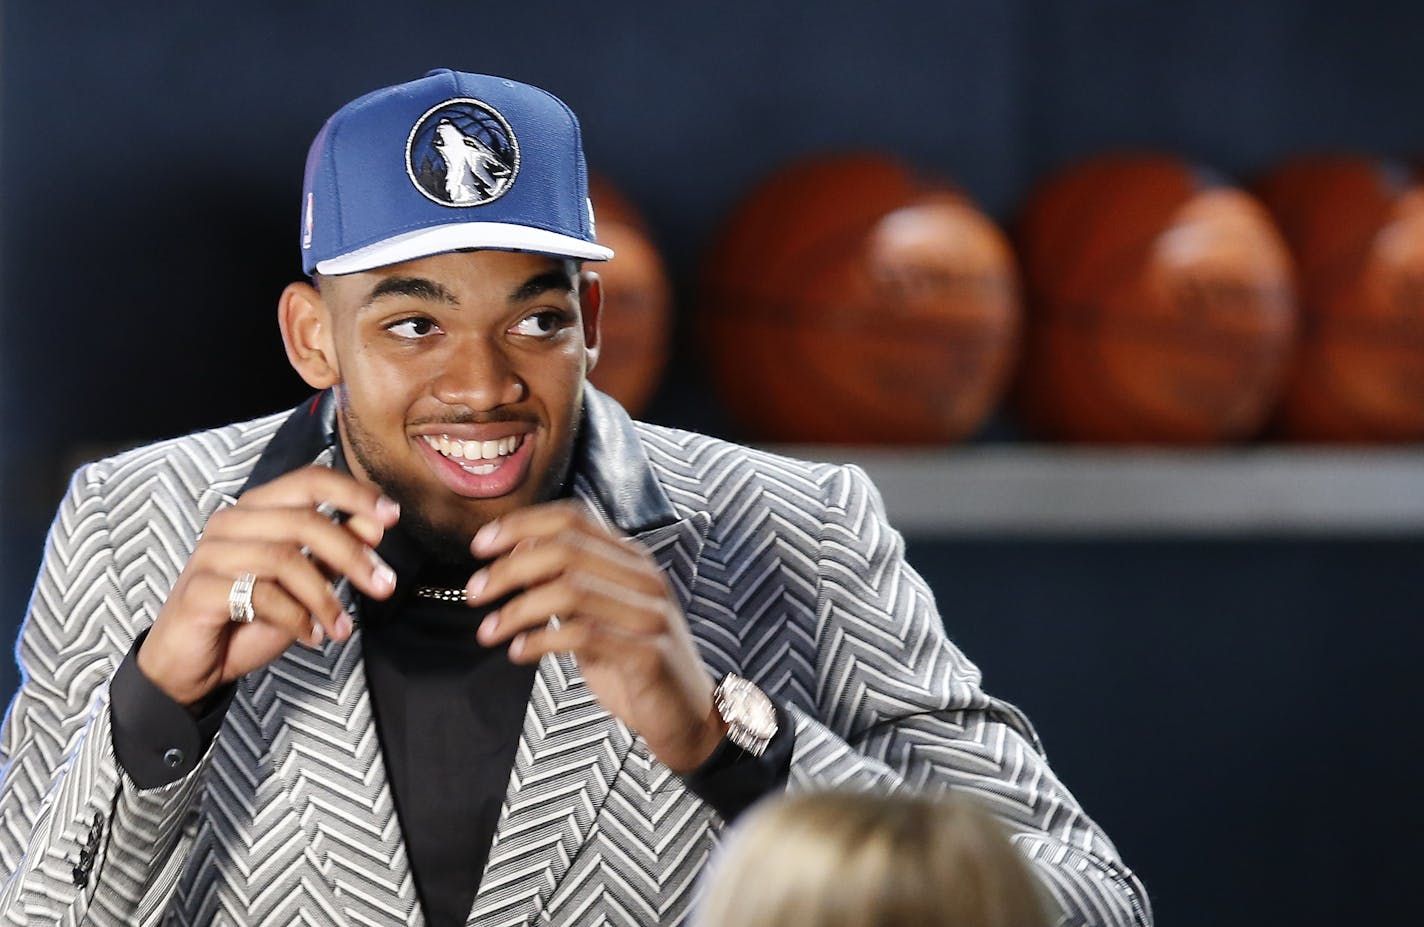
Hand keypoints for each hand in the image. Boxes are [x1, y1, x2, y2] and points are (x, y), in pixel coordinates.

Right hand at [137, 466, 400, 706]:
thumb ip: (335, 552)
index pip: (309, 481)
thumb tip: (375, 524)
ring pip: (285, 559)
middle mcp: (232, 522)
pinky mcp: (200, 590)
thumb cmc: (249, 618)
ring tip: (342, 628)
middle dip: (353, 555)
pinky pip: (260, 594)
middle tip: (384, 585)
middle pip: (305, 521)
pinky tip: (312, 637)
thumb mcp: (305, 584)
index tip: (392, 515)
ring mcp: (212, 554)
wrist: (193, 665)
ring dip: (325, 598)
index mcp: (258, 510)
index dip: (354, 493)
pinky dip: (296, 618)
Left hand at [468, 502, 726, 772]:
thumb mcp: (596, 619)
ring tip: (489, 631)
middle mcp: (645, 578)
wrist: (688, 716)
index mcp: (631, 560)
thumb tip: (513, 557)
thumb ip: (564, 587)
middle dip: (508, 569)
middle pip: (564, 550)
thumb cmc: (636, 667)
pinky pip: (582, 635)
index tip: (480, 544)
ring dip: (517, 610)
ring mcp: (650, 614)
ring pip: (569, 590)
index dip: (521, 524)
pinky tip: (518, 652)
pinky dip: (540, 641)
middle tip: (475, 593)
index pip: (573, 519)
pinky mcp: (649, 653)